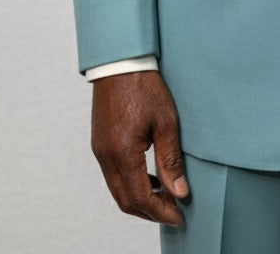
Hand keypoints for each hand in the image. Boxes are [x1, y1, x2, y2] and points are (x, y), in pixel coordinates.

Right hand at [91, 70, 188, 226]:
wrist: (120, 62)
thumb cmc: (143, 85)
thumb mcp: (166, 121)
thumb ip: (171, 160)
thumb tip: (179, 191)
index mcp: (122, 153)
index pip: (140, 198)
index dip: (160, 212)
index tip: (179, 217)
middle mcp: (106, 156)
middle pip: (125, 200)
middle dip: (150, 212)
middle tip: (174, 212)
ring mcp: (100, 151)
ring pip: (118, 190)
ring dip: (140, 199)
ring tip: (165, 197)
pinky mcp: (100, 143)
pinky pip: (113, 175)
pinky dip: (131, 184)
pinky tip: (150, 178)